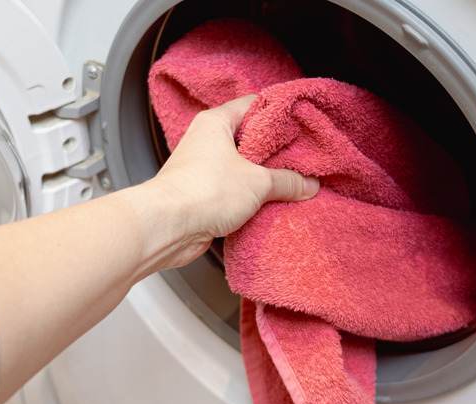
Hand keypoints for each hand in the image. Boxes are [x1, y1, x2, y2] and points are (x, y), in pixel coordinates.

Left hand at [145, 94, 319, 266]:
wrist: (168, 226)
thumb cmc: (202, 191)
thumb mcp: (258, 183)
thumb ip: (287, 181)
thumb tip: (307, 184)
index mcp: (216, 122)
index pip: (253, 104)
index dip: (279, 112)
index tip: (300, 122)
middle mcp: (205, 141)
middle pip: (248, 137)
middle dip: (274, 150)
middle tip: (299, 157)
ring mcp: (202, 168)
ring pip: (240, 165)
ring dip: (262, 176)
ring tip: (289, 182)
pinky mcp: (201, 194)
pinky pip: (232, 189)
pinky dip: (248, 195)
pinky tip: (267, 203)